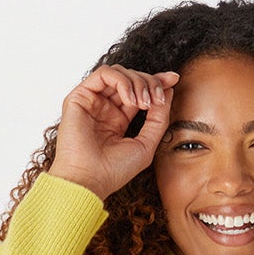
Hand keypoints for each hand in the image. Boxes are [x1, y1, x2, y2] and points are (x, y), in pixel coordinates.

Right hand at [47, 65, 180, 201]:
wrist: (89, 181)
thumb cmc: (113, 171)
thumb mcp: (146, 144)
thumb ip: (159, 119)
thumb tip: (169, 89)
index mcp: (117, 120)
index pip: (138, 91)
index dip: (157, 82)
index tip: (174, 79)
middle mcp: (104, 108)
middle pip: (131, 78)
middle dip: (150, 83)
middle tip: (158, 99)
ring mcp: (91, 101)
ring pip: (119, 72)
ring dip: (138, 82)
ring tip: (144, 103)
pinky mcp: (79, 96)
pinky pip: (104, 73)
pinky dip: (122, 81)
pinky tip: (130, 99)